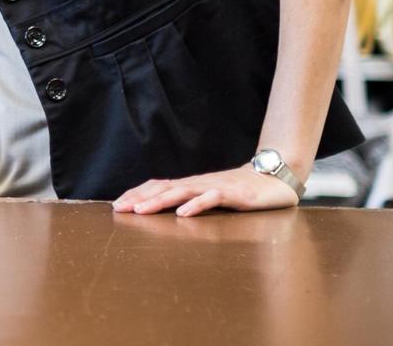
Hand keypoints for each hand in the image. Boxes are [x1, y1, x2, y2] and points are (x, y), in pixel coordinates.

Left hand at [113, 166, 300, 216]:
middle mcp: (199, 184)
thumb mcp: (212, 197)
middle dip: (139, 198)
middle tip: (118, 209)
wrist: (275, 177)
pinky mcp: (234, 194)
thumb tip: (167, 210)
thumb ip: (192, 201)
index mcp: (192, 186)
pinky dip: (196, 206)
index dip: (137, 194)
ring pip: (182, 192)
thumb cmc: (241, 190)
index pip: (158, 186)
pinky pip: (212, 199)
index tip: (117, 205)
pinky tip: (182, 214)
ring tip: (141, 211)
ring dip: (159, 201)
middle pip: (163, 188)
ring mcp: (216, 188)